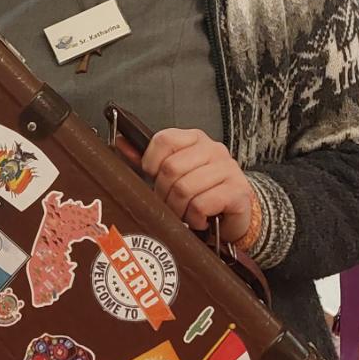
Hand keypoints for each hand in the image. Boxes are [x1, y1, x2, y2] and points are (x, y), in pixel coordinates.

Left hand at [139, 128, 253, 238]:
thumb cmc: (201, 193)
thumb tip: (121, 143)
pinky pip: (202, 205)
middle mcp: (213, 149)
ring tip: (185, 214)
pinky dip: (195, 219)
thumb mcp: (175, 175)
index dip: (152, 163)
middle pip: (171, 168)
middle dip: (164, 194)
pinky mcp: (238, 191)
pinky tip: (200, 220)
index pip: (165, 140)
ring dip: (179, 210)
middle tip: (170, 205)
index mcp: (195, 140)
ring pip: (185, 189)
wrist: (234, 215)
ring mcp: (228, 169)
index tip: (154, 178)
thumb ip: (149, 160)